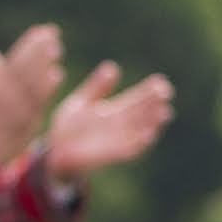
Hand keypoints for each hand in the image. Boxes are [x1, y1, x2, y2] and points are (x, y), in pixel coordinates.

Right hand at [0, 25, 69, 164]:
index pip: (13, 64)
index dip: (27, 47)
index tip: (41, 30)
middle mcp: (4, 100)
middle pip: (22, 70)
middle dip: (37, 51)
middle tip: (52, 32)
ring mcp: (15, 112)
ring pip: (29, 83)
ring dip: (43, 65)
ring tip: (57, 47)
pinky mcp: (26, 125)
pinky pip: (36, 104)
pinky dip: (45, 88)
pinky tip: (58, 74)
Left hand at [34, 65, 172, 180]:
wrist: (55, 151)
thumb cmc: (69, 127)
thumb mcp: (82, 101)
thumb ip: (97, 87)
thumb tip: (113, 67)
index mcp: (114, 111)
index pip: (136, 99)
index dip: (149, 91)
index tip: (160, 81)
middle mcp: (120, 125)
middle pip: (142, 113)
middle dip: (155, 104)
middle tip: (166, 92)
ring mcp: (118, 140)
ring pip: (142, 130)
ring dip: (153, 123)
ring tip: (164, 112)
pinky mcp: (113, 154)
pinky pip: (131, 149)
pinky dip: (141, 143)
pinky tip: (150, 134)